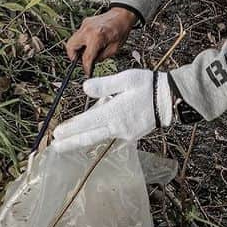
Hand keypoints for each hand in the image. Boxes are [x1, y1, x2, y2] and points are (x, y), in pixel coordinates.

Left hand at [51, 70, 172, 151]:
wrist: (170, 99)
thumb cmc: (149, 85)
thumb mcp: (127, 79)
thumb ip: (104, 85)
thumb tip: (85, 89)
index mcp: (115, 113)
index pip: (87, 123)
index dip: (71, 129)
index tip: (57, 133)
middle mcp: (118, 127)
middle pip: (90, 138)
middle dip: (71, 143)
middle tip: (55, 147)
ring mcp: (126, 134)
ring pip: (99, 139)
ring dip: (82, 142)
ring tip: (68, 145)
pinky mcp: (132, 136)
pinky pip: (111, 138)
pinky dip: (99, 138)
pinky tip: (91, 138)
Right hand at [66, 7, 136, 75]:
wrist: (122, 15)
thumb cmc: (121, 29)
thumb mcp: (114, 49)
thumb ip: (101, 57)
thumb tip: (92, 63)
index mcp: (97, 37)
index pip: (86, 57)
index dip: (86, 67)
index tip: (87, 72)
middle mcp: (88, 30)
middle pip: (71, 47)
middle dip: (73, 57)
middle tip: (81, 62)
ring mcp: (84, 25)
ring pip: (72, 41)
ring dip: (77, 49)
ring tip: (87, 53)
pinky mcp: (84, 23)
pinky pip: (78, 35)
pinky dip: (81, 42)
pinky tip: (90, 44)